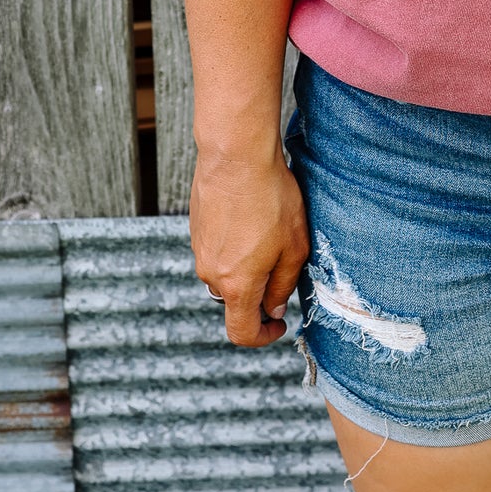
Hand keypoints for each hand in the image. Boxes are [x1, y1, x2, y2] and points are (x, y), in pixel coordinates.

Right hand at [190, 150, 308, 347]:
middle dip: (259, 291)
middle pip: (235, 299)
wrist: (236, 155)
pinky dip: (234, 244)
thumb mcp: (294, 246)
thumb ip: (283, 285)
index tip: (278, 323)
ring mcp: (199, 250)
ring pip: (226, 272)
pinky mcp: (196, 228)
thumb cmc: (271, 198)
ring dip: (246, 264)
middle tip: (282, 260)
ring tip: (268, 230)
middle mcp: (211, 273)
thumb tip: (272, 309)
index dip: (262, 336)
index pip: (241, 332)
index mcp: (237, 285)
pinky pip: (217, 249)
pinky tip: (250, 216)